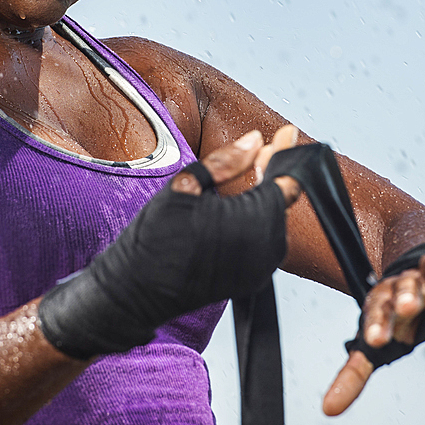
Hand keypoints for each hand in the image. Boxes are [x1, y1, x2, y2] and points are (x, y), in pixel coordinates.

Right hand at [38, 127, 303, 359]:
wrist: (136, 292)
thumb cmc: (155, 238)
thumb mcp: (185, 186)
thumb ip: (225, 161)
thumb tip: (253, 139)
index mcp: (253, 220)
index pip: (284, 179)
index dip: (284, 152)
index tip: (287, 132)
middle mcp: (266, 248)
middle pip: (280, 200)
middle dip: (272, 173)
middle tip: (262, 150)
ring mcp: (261, 268)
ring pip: (273, 221)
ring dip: (263, 199)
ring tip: (246, 179)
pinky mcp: (253, 280)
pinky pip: (264, 242)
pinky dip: (255, 223)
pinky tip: (235, 212)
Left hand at [322, 228, 424, 415]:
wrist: (417, 260)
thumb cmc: (397, 309)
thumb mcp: (377, 338)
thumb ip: (353, 373)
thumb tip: (327, 411)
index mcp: (385, 305)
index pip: (378, 316)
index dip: (378, 327)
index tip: (376, 340)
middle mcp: (404, 285)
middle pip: (403, 292)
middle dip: (406, 300)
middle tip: (407, 307)